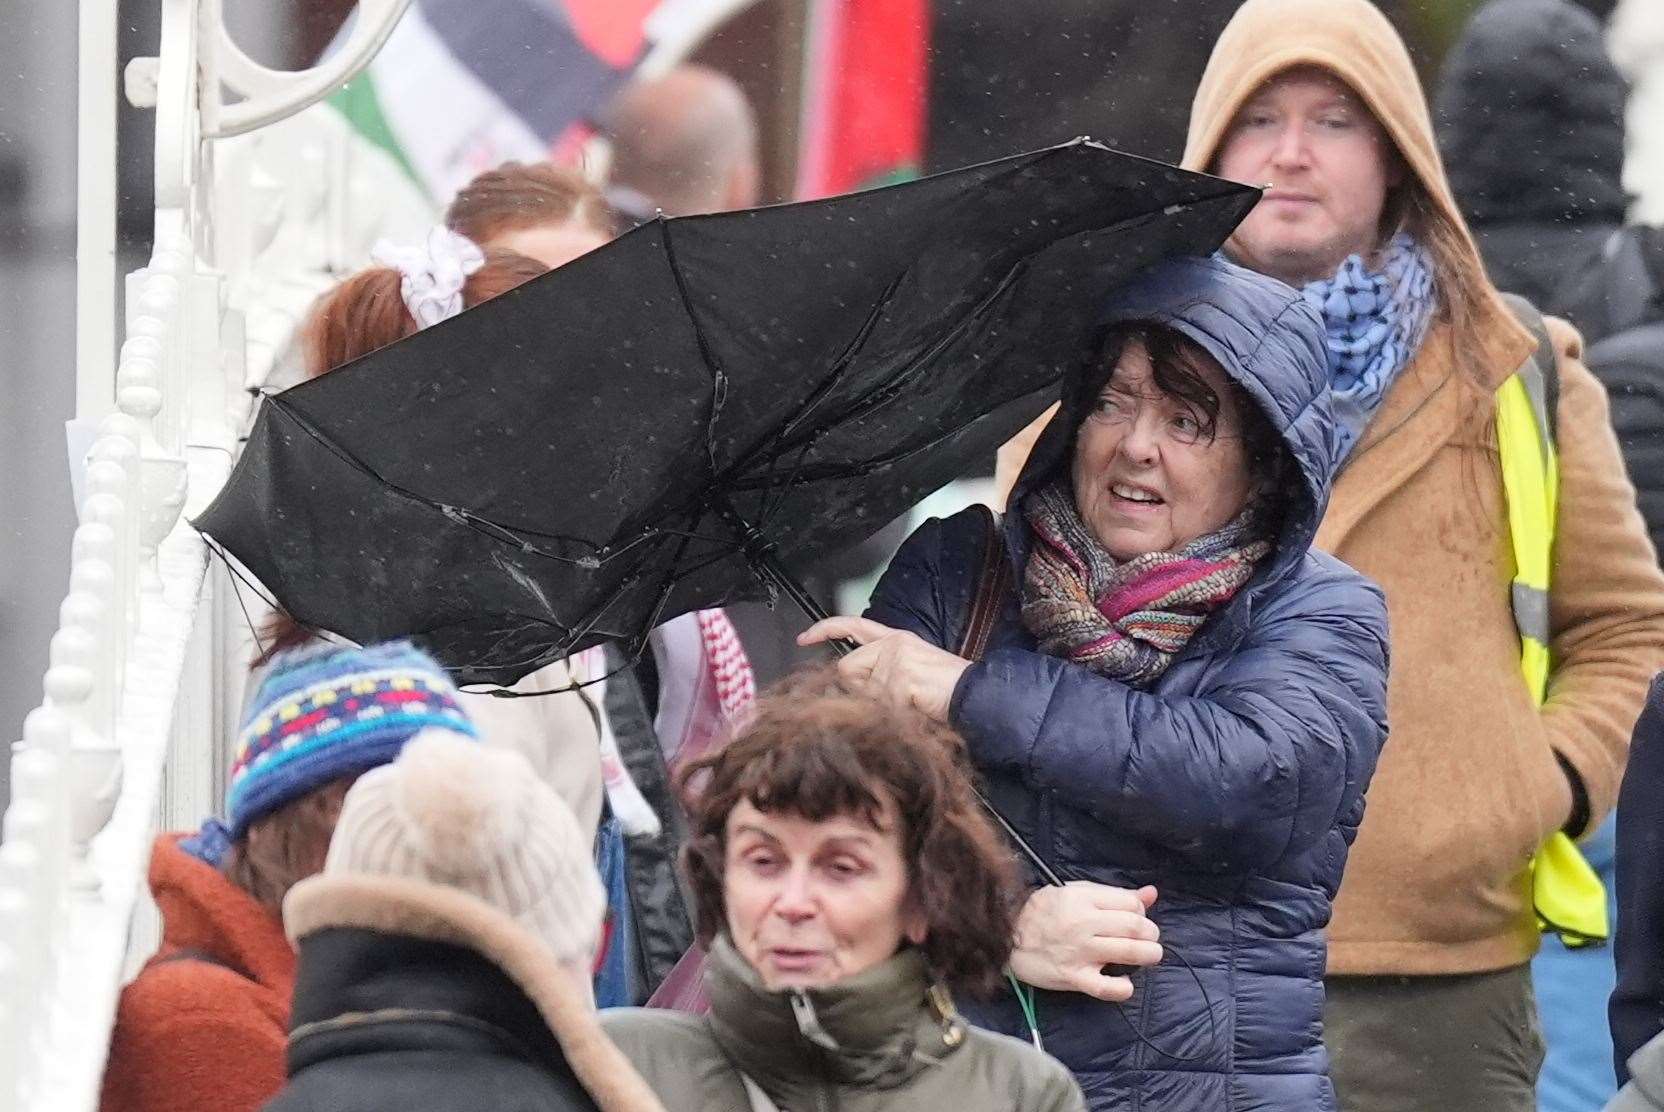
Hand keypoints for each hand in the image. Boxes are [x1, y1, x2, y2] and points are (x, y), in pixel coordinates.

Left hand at [799, 616, 970, 723]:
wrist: (976, 697)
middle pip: (846, 668)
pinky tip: (913, 709)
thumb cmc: (946, 691)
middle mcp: (894, 644)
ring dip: (878, 705)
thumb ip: (880, 673)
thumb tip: (849, 684)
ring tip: (907, 703)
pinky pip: (877, 705)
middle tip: (891, 697)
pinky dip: (892, 715)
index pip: (854, 627)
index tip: (804, 637)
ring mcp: (896, 659)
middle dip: (859, 689)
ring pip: (859, 691)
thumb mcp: (908, 674)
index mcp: (896, 640)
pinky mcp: (900, 677)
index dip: (825, 629)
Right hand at [1008, 882, 1161, 1002]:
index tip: (1137, 918)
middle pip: (1135, 927)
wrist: (1006, 936)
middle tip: (1148, 938)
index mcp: (1084, 899)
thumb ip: (1114, 895)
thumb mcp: (1075, 892)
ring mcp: (1080, 952)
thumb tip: (1151, 894)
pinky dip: (1122, 988)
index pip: (1131, 904)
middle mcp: (1085, 924)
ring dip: (1148, 955)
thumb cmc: (1042, 912)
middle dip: (1150, 933)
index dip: (1142, 912)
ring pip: (1128, 953)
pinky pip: (1105, 987)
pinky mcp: (1073, 977)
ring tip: (1149, 955)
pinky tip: (1126, 984)